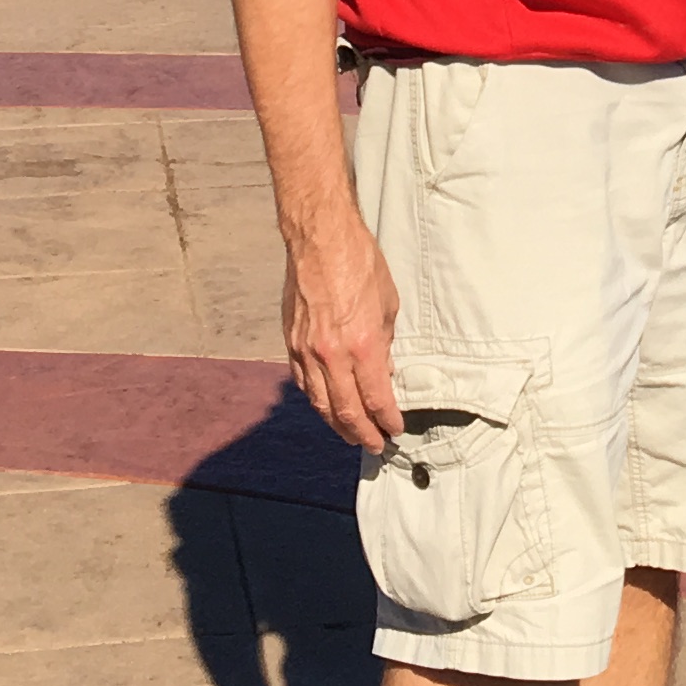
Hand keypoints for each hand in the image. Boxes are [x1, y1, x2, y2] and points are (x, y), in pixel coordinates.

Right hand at [281, 217, 402, 448]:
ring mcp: (307, 352)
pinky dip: (316, 400)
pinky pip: (302, 383)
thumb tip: (383, 372)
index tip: (395, 430)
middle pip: (346, 411)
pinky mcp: (291, 343)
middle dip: (362, 433)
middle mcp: (332, 356)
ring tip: (351, 434)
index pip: (376, 399)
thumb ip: (385, 344)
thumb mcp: (388, 305)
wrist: (321, 240)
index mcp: (362, 346)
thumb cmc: (360, 264)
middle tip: (374, 445)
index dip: (387, 420)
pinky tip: (325, 406)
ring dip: (336, 424)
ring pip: (320, 403)